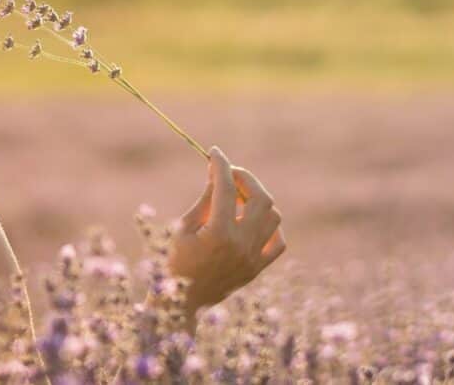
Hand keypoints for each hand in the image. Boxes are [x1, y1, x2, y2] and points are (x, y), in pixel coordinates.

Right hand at [168, 146, 285, 315]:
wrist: (183, 301)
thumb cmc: (175, 260)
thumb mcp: (184, 226)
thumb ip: (205, 200)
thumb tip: (218, 174)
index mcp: (218, 233)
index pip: (226, 188)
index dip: (220, 165)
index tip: (214, 153)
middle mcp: (241, 244)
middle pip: (260, 198)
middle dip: (246, 178)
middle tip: (230, 172)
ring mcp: (253, 258)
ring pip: (273, 217)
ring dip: (257, 200)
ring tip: (237, 197)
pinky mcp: (258, 269)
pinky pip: (278, 242)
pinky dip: (269, 226)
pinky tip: (251, 221)